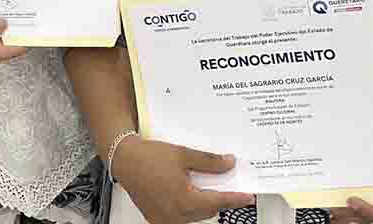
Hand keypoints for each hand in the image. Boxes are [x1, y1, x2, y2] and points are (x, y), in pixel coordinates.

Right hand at [114, 136, 254, 223]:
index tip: (248, 196)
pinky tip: (188, 195)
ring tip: (206, 188)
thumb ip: (209, 162)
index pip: (218, 202)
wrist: (124, 160)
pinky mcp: (157, 219)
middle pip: (207, 210)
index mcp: (185, 201)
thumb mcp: (184, 154)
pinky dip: (188, 207)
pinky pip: (180, 217)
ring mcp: (166, 220)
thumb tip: (228, 163)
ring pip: (194, 215)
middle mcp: (176, 215)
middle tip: (228, 188)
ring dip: (203, 204)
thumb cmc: (150, 157)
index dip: (235, 199)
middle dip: (218, 199)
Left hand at [330, 152, 372, 223]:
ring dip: (341, 207)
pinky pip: (356, 192)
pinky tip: (327, 189)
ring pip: (357, 208)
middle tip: (330, 205)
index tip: (353, 200)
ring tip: (323, 202)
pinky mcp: (372, 188)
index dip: (368, 211)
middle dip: (348, 213)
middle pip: (365, 215)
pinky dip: (341, 192)